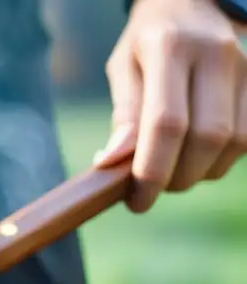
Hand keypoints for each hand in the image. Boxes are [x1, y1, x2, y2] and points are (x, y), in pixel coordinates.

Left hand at [95, 0, 246, 211]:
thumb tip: (113, 163)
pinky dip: (219, 161)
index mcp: (170, 48)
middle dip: (176, 178)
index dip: (151, 171)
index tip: (135, 201)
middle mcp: (215, 54)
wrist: (193, 3)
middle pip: (206, 138)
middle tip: (150, 188)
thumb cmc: (146, 44)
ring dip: (199, 173)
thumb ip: (123, 115)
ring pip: (233, 144)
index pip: (166, 124)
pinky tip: (196, 158)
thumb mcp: (123, 68)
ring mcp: (245, 66)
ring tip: (171, 172)